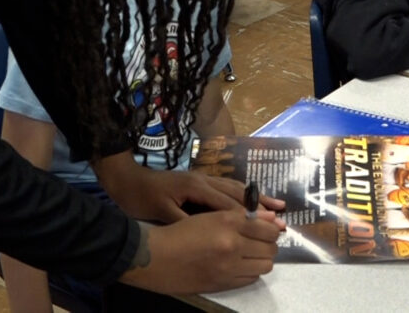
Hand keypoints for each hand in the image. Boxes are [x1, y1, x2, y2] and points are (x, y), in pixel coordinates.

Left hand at [102, 160, 283, 223]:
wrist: (126, 178)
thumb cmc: (141, 198)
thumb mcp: (161, 213)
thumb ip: (185, 220)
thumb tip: (209, 231)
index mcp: (196, 187)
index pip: (228, 204)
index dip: (250, 215)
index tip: (270, 225)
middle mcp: (203, 179)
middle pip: (238, 192)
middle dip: (261, 205)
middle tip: (282, 216)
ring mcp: (202, 178)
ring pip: (235, 187)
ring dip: (256, 197)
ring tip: (277, 205)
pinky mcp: (199, 181)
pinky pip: (227, 186)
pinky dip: (243, 193)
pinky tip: (252, 198)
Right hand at [120, 210, 282, 293]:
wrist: (156, 257)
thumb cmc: (180, 232)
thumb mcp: (210, 216)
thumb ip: (243, 216)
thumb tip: (272, 218)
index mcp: (228, 222)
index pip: (268, 228)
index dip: (272, 229)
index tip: (267, 229)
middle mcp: (232, 244)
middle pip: (271, 248)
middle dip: (269, 244)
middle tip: (259, 241)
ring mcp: (229, 267)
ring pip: (265, 265)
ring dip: (262, 258)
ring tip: (250, 254)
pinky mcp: (224, 284)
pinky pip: (252, 278)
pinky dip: (251, 271)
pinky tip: (239, 265)